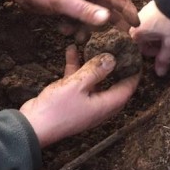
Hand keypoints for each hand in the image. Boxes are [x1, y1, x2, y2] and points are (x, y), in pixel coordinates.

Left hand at [0, 0, 138, 31]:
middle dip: (108, 25)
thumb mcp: (62, 0)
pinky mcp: (69, 8)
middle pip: (107, 9)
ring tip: (80, 37)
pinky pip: (79, 21)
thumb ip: (85, 11)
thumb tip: (108, 19)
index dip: (127, 10)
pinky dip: (74, 27)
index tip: (136, 25)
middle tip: (117, 42)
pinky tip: (63, 29)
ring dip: (87, 29)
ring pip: (92, 18)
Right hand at [19, 46, 138, 147]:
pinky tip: (71, 50)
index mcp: (105, 105)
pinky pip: (78, 81)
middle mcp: (98, 105)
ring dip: (93, 63)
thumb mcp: (77, 85)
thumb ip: (95, 71)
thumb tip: (113, 59)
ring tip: (95, 44)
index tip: (136, 56)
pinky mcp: (70, 98)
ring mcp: (84, 102)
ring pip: (94, 80)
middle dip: (115, 66)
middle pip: (113, 83)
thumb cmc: (57, 109)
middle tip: (118, 48)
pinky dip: (76, 67)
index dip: (134, 73)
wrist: (33, 125)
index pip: (127, 88)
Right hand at [129, 0, 169, 76]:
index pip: (139, 51)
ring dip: (156, 37)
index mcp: (135, 34)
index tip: (163, 51)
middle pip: (142, 41)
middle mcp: (134, 25)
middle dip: (154, 45)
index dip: (153, 53)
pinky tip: (167, 26)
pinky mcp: (147, 10)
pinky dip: (157, 28)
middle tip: (168, 43)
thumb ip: (164, 59)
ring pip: (146, 33)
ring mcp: (140, 16)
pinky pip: (149, 24)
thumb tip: (159, 74)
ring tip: (169, 34)